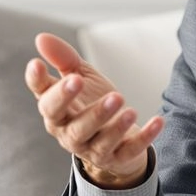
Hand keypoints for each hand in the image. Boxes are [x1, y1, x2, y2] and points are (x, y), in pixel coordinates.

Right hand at [25, 32, 163, 188]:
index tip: (38, 64)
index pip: (46, 102)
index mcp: (58, 114)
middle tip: (108, 93)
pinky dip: (145, 137)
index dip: (39, 84)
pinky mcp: (118, 158)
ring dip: (115, 127)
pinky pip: (131, 151)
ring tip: (128, 106)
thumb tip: (41, 37)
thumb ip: (63, 60)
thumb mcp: (79, 77)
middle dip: (92, 112)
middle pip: (76, 128)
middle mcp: (71, 135)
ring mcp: (94, 149)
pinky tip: (158, 121)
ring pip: (102, 143)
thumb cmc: (90, 102)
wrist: (114, 135)